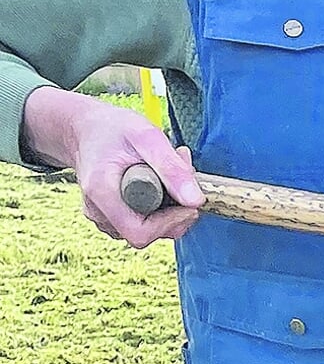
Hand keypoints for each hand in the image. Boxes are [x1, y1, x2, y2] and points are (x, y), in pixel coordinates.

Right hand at [22, 87, 202, 249]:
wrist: (87, 130)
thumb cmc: (114, 130)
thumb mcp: (147, 137)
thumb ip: (171, 168)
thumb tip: (196, 201)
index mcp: (101, 192)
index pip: (139, 232)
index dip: (171, 221)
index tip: (189, 198)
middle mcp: (97, 212)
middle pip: (147, 233)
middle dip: (175, 210)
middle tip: (184, 174)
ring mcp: (103, 217)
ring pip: (148, 229)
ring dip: (170, 206)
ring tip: (170, 171)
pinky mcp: (112, 216)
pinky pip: (143, 221)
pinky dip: (160, 205)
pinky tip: (161, 180)